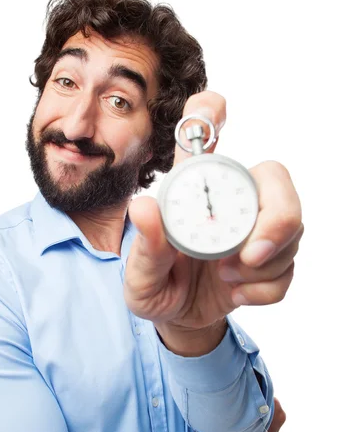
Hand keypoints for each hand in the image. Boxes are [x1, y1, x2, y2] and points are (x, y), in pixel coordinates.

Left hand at [124, 91, 303, 331]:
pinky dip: (264, 288)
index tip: (218, 111)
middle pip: (275, 178)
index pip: (203, 134)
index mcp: (192, 190)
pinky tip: (237, 292)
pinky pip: (288, 267)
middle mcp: (229, 201)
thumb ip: (146, 247)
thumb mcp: (139, 276)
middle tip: (248, 255)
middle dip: (278, 218)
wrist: (178, 321)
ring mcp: (254, 229)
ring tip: (225, 278)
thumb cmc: (155, 288)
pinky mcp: (271, 260)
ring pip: (292, 225)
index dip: (210, 111)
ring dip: (262, 263)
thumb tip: (145, 207)